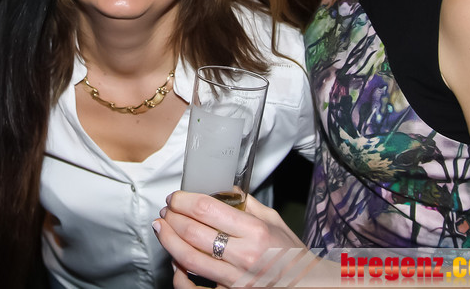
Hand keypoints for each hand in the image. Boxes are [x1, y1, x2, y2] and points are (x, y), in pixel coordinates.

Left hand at [155, 192, 330, 286]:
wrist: (307, 287)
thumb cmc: (291, 256)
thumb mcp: (274, 221)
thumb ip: (247, 204)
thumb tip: (224, 189)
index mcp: (255, 232)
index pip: (206, 209)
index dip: (184, 200)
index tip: (176, 197)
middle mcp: (244, 257)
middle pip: (192, 232)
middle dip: (172, 217)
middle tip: (166, 210)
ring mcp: (235, 281)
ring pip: (188, 259)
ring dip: (168, 241)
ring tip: (162, 228)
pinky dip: (179, 275)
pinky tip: (175, 263)